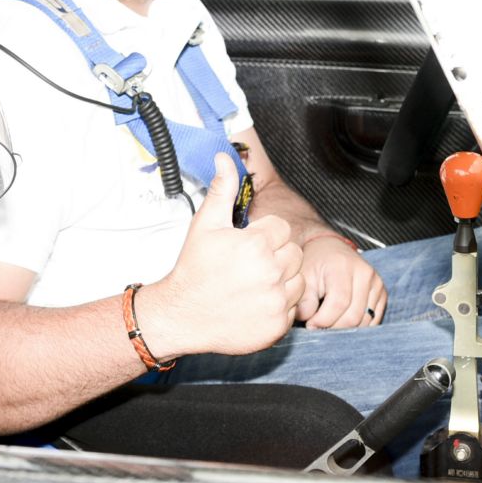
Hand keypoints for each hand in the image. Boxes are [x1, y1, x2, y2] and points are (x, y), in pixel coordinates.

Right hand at [138, 152, 304, 359]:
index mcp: (256, 244)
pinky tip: (256, 302)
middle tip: (250, 264)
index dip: (264, 234)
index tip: (247, 244)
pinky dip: (279, 304)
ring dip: (282, 279)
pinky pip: (293, 307)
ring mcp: (276, 300)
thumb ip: (222, 189)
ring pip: (298, 279)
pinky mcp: (278, 324)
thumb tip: (225, 159)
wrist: (182, 315)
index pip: (281, 228)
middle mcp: (271, 272)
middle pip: (293, 253)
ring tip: (254, 283)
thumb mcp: (205, 225)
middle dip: (276, 255)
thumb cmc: (194, 269)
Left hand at [296, 234, 386, 328]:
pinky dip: (357, 327)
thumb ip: (304, 300)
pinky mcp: (382, 293)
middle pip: (353, 316)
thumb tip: (311, 323)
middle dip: (333, 328)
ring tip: (328, 322)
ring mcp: (377, 283)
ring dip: (344, 329)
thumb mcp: (303, 277)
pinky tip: (342, 320)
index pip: (339, 303)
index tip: (310, 324)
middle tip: (318, 327)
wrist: (330, 250)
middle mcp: (365, 273)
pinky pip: (373, 320)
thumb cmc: (315, 263)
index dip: (323, 320)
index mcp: (343, 266)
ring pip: (364, 322)